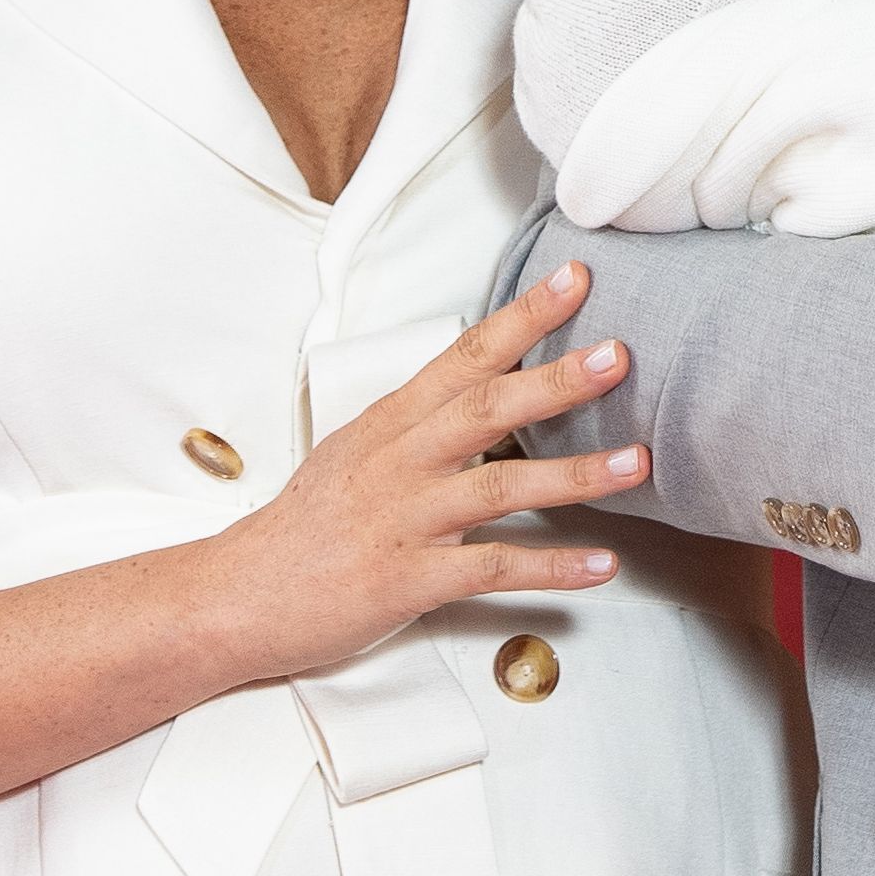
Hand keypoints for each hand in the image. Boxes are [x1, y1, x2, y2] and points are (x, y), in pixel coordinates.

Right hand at [208, 261, 645, 683]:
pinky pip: (491, 569)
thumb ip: (420, 422)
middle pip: (486, 408)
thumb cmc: (303, 525)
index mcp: (390, 423)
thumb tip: (484, 387)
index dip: (522, 317)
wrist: (237, 595)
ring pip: (499, 487)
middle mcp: (400, 462)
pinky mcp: (407, 580)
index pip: (463, 356)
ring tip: (636, 463)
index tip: (575, 281)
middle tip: (619, 355)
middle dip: (557, 379)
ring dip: (575, 475)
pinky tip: (601, 565)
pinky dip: (551, 567)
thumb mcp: (356, 451)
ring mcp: (404, 520)